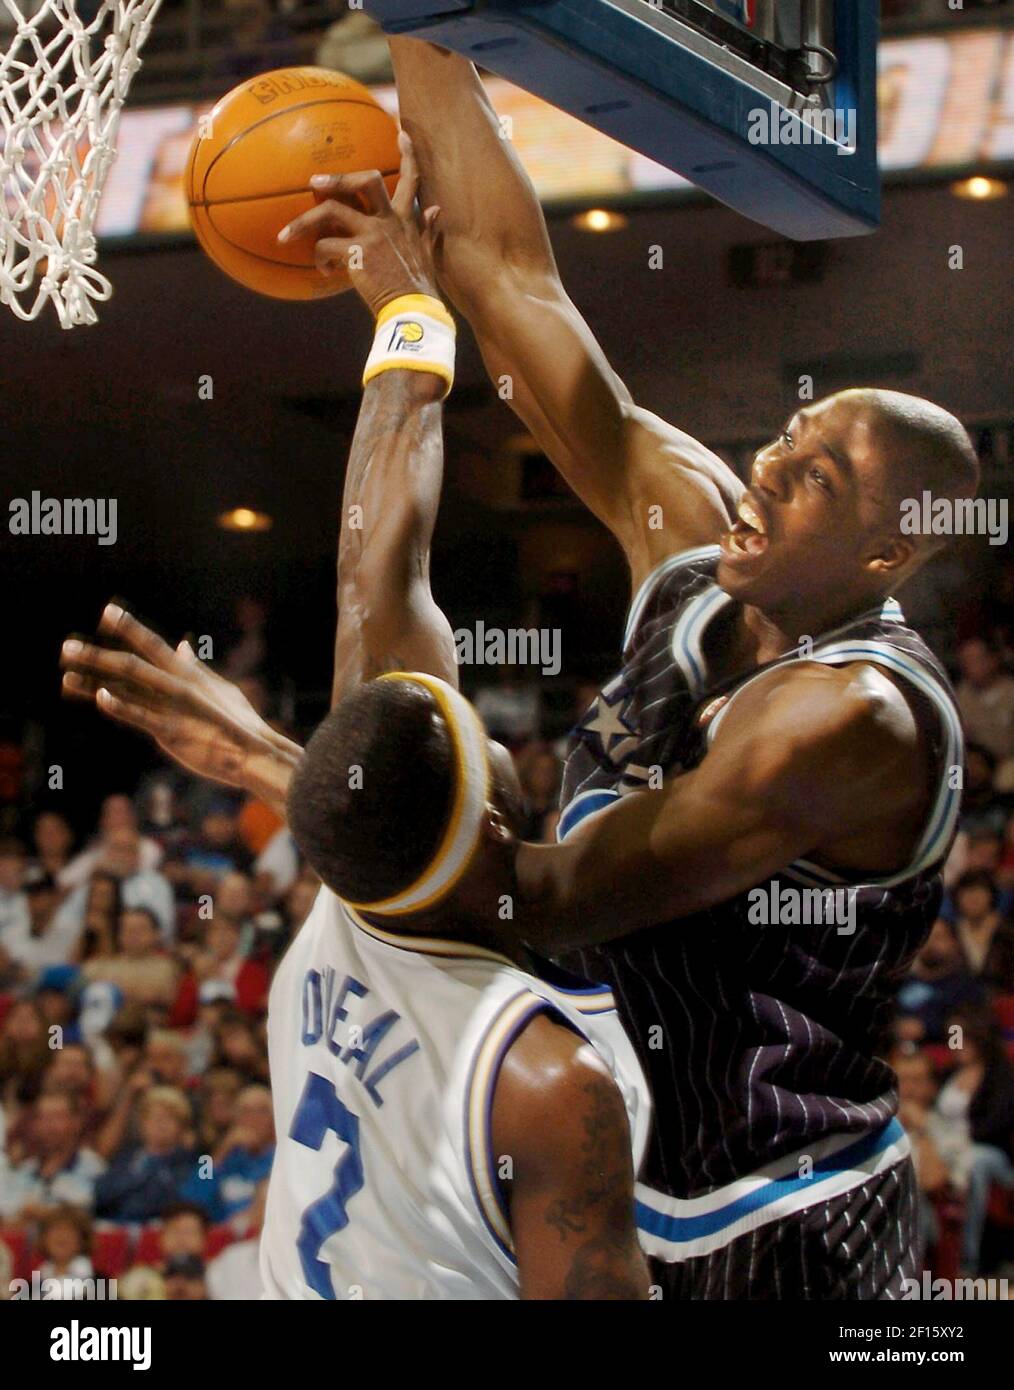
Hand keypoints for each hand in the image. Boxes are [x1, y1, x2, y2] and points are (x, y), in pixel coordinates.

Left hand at [60, 603, 302, 814]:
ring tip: (65, 675)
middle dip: (96, 655)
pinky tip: (100, 697)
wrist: (256, 753)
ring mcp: (173, 708)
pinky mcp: (172, 733)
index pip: (152, 644)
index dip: (129, 627)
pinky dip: (121, 705)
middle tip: (66, 646)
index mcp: (189, 674)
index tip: (107, 613)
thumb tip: (181, 646)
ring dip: (94, 681)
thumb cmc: (240, 723)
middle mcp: (177, 685)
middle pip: (129, 665)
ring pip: (127, 689)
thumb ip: (196, 668)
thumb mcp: (219, 689)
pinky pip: (142, 717)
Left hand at [277, 131, 440, 317]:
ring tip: (286, 235)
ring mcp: (373, 234)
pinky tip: (322, 271)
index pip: (412, 180)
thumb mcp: (427, 253)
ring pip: (331, 210)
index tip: (401, 133)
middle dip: (338, 178)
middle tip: (314, 181)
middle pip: (366, 180)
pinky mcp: (358, 253)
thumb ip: (428, 229)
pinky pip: (326, 247)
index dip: (408, 156)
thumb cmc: (419, 288)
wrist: (414, 311)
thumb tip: (436, 210)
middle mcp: (389, 221)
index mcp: (407, 220)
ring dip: (304, 221)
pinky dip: (319, 259)